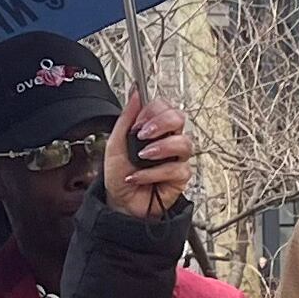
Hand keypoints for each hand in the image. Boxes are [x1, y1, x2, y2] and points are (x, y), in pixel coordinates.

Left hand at [101, 90, 197, 219]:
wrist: (120, 203)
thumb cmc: (119, 175)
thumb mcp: (115, 142)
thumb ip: (126, 117)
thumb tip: (136, 93)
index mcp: (154, 129)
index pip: (165, 107)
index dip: (153, 110)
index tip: (138, 121)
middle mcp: (168, 140)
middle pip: (179, 118)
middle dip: (161, 123)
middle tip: (144, 134)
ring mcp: (176, 158)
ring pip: (183, 143)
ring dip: (160, 148)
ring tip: (142, 156)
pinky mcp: (180, 177)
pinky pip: (176, 169)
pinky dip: (154, 173)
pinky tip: (140, 177)